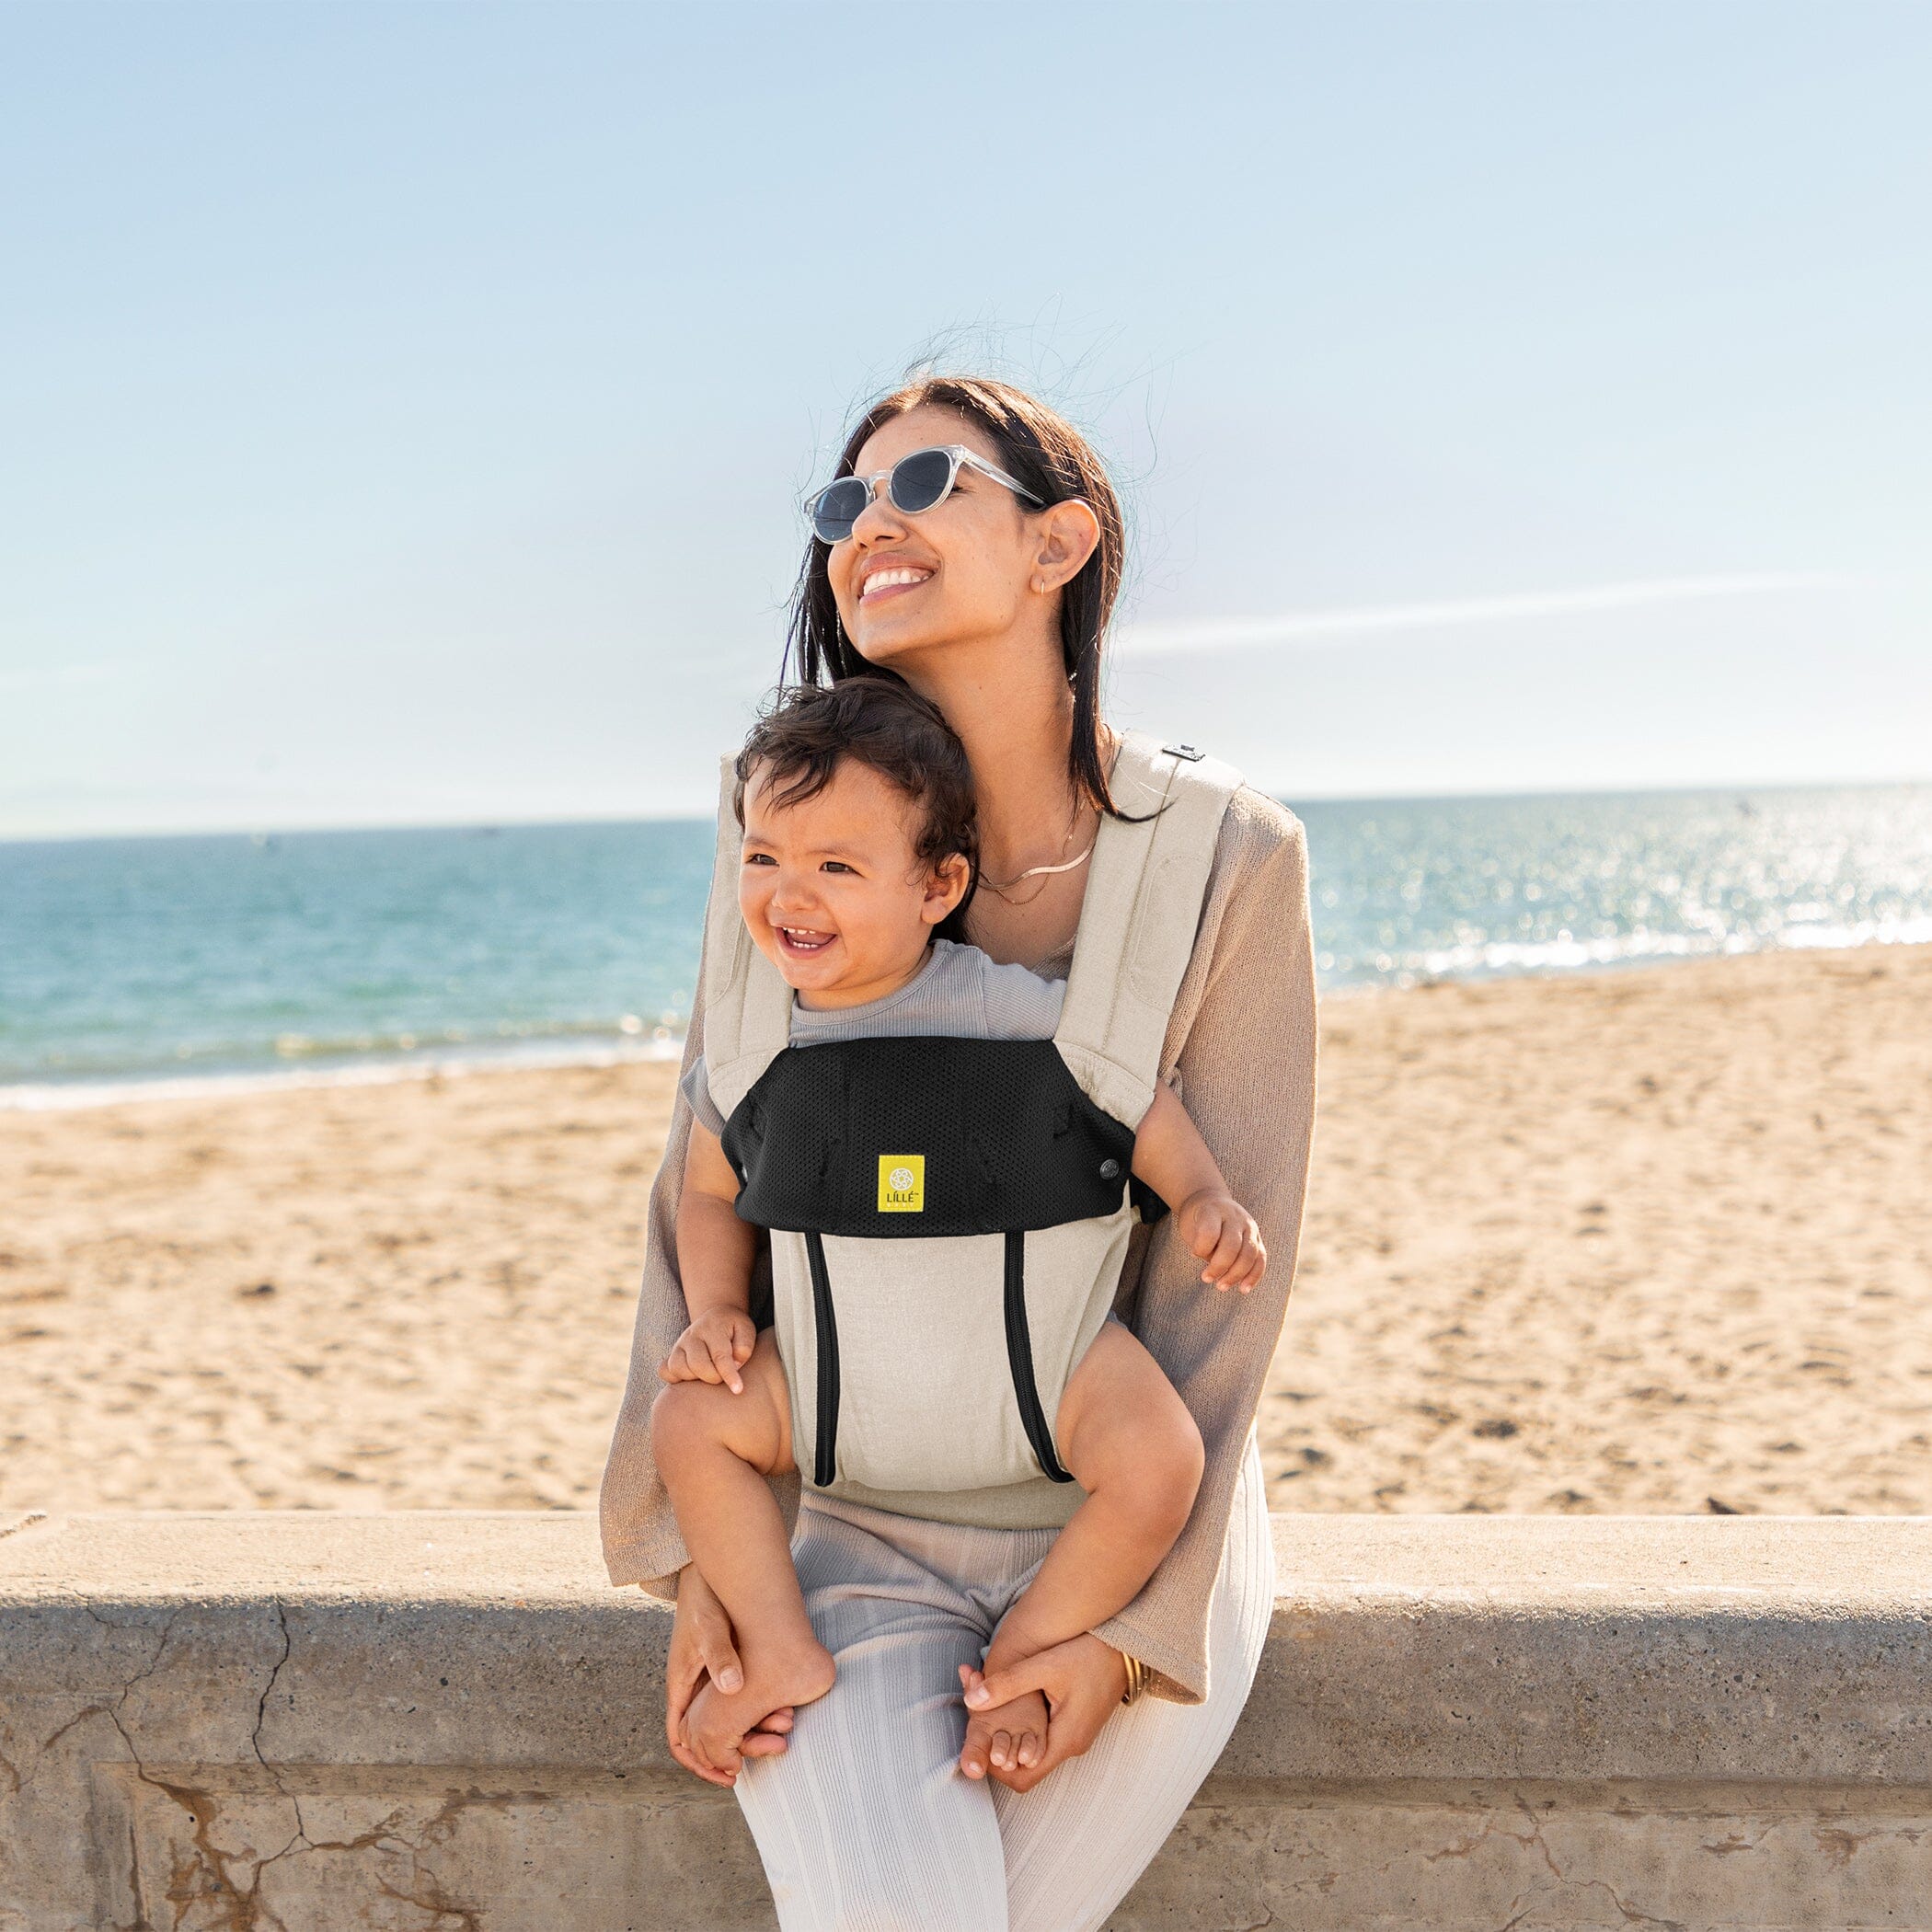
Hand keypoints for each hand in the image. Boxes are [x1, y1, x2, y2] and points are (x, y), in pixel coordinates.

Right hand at [659, 1308, 756, 1391]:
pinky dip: (675, 1379)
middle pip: (697, 1365)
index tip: (738, 1390)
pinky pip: (664, 1371)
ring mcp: (679, 1345)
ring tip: (709, 1375)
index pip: (720, 1356)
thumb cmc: (734, 1328)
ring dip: (694, 1379)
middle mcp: (692, 1335)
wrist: (716, 1317)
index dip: (729, 1375)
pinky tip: (691, 1378)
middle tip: (723, 1377)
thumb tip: (735, 1364)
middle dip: (713, 1377)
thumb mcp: (746, 1330)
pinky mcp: (671, 1355)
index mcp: (713, 1328)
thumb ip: (744, 1347)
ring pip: (678, 1369)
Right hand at [661, 1566, 792, 1786]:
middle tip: (773, 1750)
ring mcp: (712, 1678)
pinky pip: (743, 1697)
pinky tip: (785, 1706)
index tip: (729, 1777)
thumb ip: (719, 1655)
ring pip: (731, 1717)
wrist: (711, 1572)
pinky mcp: (731, 1666)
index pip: (681, 1739)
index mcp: (680, 1686)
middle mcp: (695, 1687)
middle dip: (740, 1747)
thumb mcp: (709, 1628)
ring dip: (756, 1726)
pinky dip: (761, 1706)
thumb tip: (733, 1688)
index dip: (700, 1763)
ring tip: (786, 1729)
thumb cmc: (704, 1599)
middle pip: (711, 1734)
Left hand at [960, 1634, 1130, 1792]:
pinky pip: (1047, 1737)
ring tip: (991, 1712)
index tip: (979, 1744)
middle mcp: (1072, 1745)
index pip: (1023, 1778)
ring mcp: (1076, 1736)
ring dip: (1013, 1736)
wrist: (1126, 1646)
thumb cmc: (1090, 1655)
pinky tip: (1013, 1704)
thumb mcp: (1045, 1666)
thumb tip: (972, 1701)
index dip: (997, 1769)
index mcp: (1065, 1740)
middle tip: (980, 1725)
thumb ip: (1008, 1684)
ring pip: (1036, 1751)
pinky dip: (1027, 1727)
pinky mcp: (1077, 1724)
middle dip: (1000, 1750)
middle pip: (1028, 1767)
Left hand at [1174, 1188, 1265, 1291]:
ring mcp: (1249, 1226)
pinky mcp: (1258, 1238)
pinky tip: (1244, 1289)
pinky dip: (1254, 1275)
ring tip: (1221, 1286)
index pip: (1210, 1232)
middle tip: (1206, 1279)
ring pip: (1250, 1253)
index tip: (1193, 1254)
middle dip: (1219, 1267)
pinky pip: (1260, 1259)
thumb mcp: (1191, 1226)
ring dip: (1236, 1274)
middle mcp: (1235, 1216)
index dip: (1201, 1248)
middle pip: (1232, 1245)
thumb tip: (1215, 1267)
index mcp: (1214, 1210)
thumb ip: (1203, 1245)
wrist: (1211, 1200)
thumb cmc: (1197, 1219)